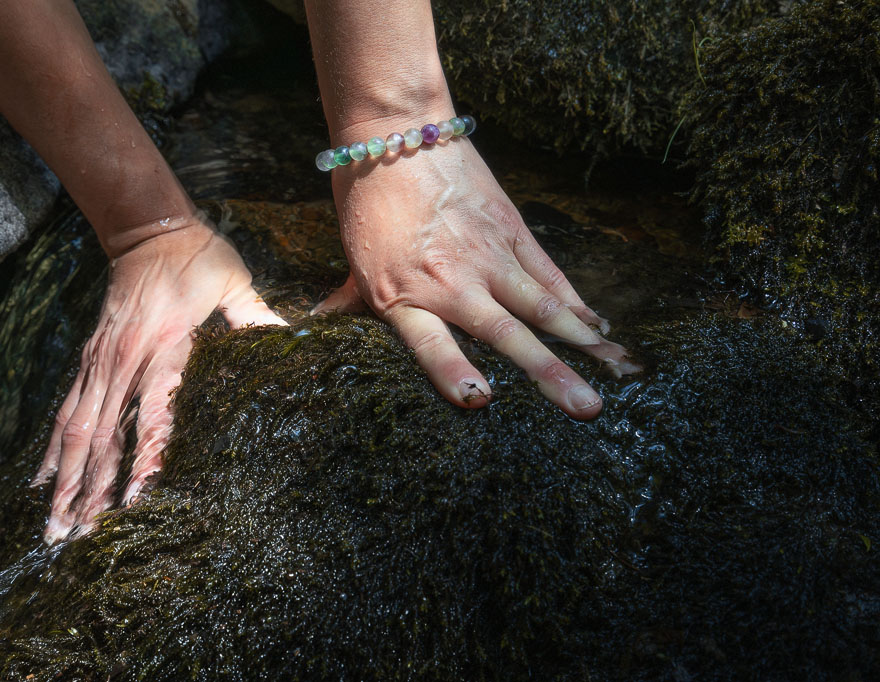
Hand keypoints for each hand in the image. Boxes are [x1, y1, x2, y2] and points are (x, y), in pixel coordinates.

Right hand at [33, 217, 284, 542]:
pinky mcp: (90, 358)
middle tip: (74, 537)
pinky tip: (43, 480)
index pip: (152, 414)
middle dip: (87, 489)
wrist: (146, 228)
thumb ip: (254, 315)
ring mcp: (101, 360)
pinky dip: (54, 448)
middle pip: (100, 435)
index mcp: (165, 344)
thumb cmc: (198, 256)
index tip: (135, 502)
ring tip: (52, 524)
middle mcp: (124, 359)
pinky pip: (67, 409)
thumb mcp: (232, 281)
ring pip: (75, 429)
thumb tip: (290, 337)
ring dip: (63, 479)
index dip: (144, 459)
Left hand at [317, 131, 636, 416]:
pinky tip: (599, 325)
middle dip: (549, 373)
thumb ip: (347, 303)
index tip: (481, 399)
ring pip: (541, 305)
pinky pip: (549, 272)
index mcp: (403, 294)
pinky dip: (575, 300)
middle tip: (586, 408)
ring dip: (578, 341)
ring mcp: (488, 255)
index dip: (454, 371)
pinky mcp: (511, 229)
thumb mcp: (353, 260)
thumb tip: (314, 328)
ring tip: (610, 373)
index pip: (430, 343)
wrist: (396, 133)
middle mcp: (451, 280)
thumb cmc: (368, 201)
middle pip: (506, 333)